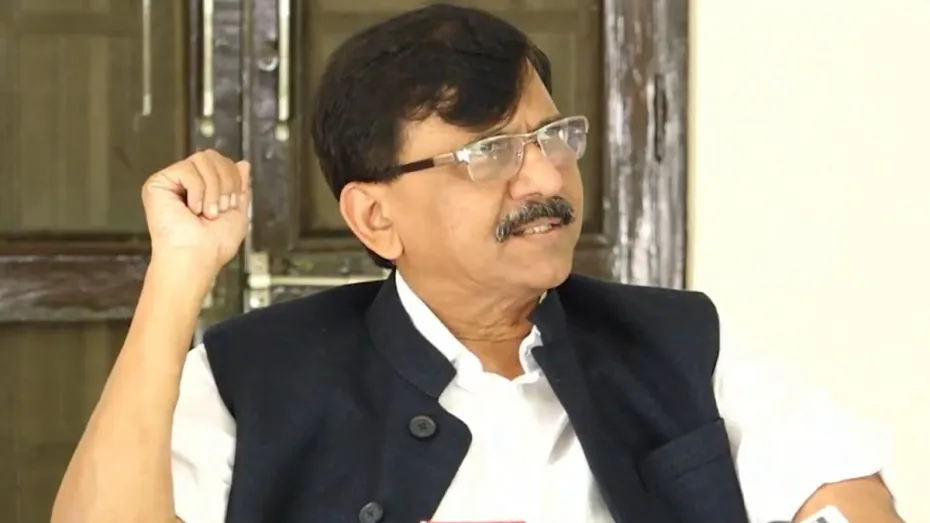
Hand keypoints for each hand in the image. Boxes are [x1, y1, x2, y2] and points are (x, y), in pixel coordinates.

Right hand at [141, 150, 249, 276]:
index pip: (222, 162)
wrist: (197, 258)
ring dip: (213, 189)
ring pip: (202, 159)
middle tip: (220, 209)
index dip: (233, 178)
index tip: (231, 204)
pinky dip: (197, 191)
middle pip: (212, 156)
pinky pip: (187, 169)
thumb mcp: (238, 212)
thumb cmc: (215, 244)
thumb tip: (244, 163)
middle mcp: (185, 182)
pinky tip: (192, 209)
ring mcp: (171, 181)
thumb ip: (240, 186)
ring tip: (207, 212)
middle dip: (225, 182)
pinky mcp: (157, 184)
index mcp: (203, 187)